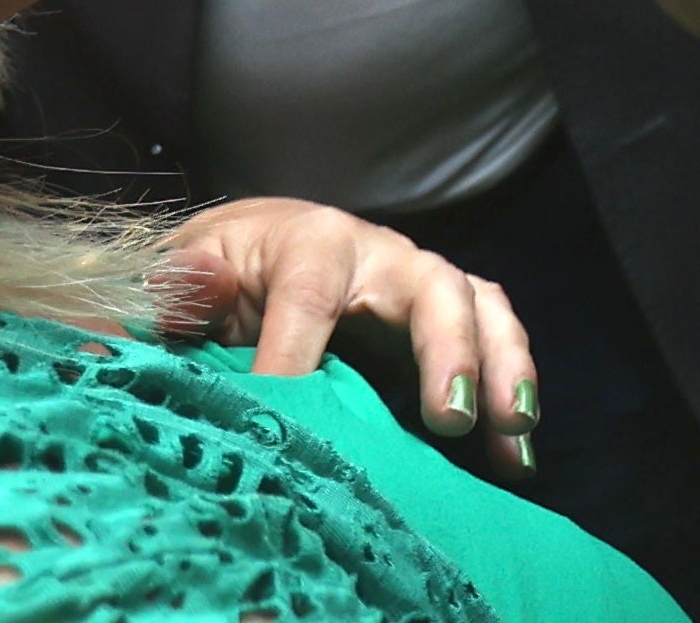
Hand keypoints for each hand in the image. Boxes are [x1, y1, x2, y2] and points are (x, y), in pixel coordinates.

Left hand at [154, 200, 534, 470]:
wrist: (252, 255)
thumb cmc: (216, 273)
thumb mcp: (184, 273)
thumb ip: (183, 285)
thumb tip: (193, 289)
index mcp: (310, 244)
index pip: (309, 302)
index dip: (299, 364)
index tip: (288, 435)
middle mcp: (379, 254)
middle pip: (430, 287)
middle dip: (447, 349)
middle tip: (450, 418)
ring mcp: (416, 287)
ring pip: (479, 307)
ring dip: (501, 365)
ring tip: (513, 426)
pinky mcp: (440, 323)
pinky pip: (493, 340)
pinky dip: (510, 388)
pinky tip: (517, 454)